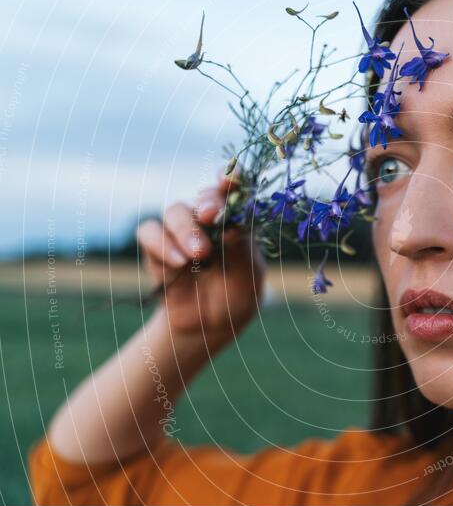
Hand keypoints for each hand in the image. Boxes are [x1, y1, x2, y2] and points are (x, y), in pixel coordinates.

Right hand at [136, 171, 266, 344]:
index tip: (229, 179)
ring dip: (186, 229)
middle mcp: (209, 221)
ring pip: (175, 211)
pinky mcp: (157, 247)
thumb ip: (242, 249)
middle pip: (204, 195)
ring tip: (199, 255)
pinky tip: (178, 263)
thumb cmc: (237, 298)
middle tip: (210, 215)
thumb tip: (231, 226)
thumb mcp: (249, 277)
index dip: (231, 178)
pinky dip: (161, 244)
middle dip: (208, 201)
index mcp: (238, 221)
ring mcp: (182, 232)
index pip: (235, 190)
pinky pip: (149, 232)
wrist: (208, 328)